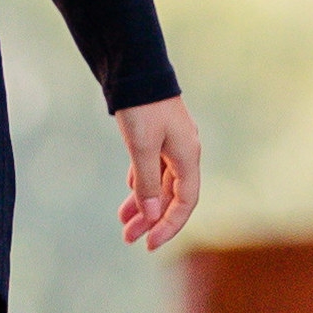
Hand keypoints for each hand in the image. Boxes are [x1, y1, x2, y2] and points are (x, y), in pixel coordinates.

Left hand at [112, 96, 200, 254]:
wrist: (135, 68)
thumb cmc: (141, 106)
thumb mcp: (142, 147)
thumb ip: (147, 182)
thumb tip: (151, 215)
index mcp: (188, 156)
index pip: (185, 202)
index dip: (169, 225)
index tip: (150, 244)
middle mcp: (184, 153)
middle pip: (171, 196)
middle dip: (151, 220)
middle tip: (128, 239)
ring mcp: (171, 145)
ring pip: (159, 184)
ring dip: (143, 204)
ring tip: (124, 224)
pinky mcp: (157, 137)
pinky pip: (152, 170)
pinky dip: (140, 185)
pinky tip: (129, 197)